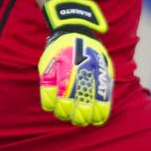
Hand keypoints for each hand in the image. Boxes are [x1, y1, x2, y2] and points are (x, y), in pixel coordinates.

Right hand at [38, 0, 113, 126]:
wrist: (74, 30)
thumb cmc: (90, 52)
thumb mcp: (103, 65)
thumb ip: (103, 86)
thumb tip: (102, 110)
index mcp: (97, 75)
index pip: (100, 103)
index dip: (97, 116)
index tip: (94, 120)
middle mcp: (82, 75)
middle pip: (81, 106)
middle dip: (79, 117)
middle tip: (78, 120)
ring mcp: (64, 72)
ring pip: (62, 103)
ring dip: (63, 113)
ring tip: (63, 114)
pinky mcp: (49, 69)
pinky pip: (46, 92)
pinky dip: (48, 103)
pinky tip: (50, 106)